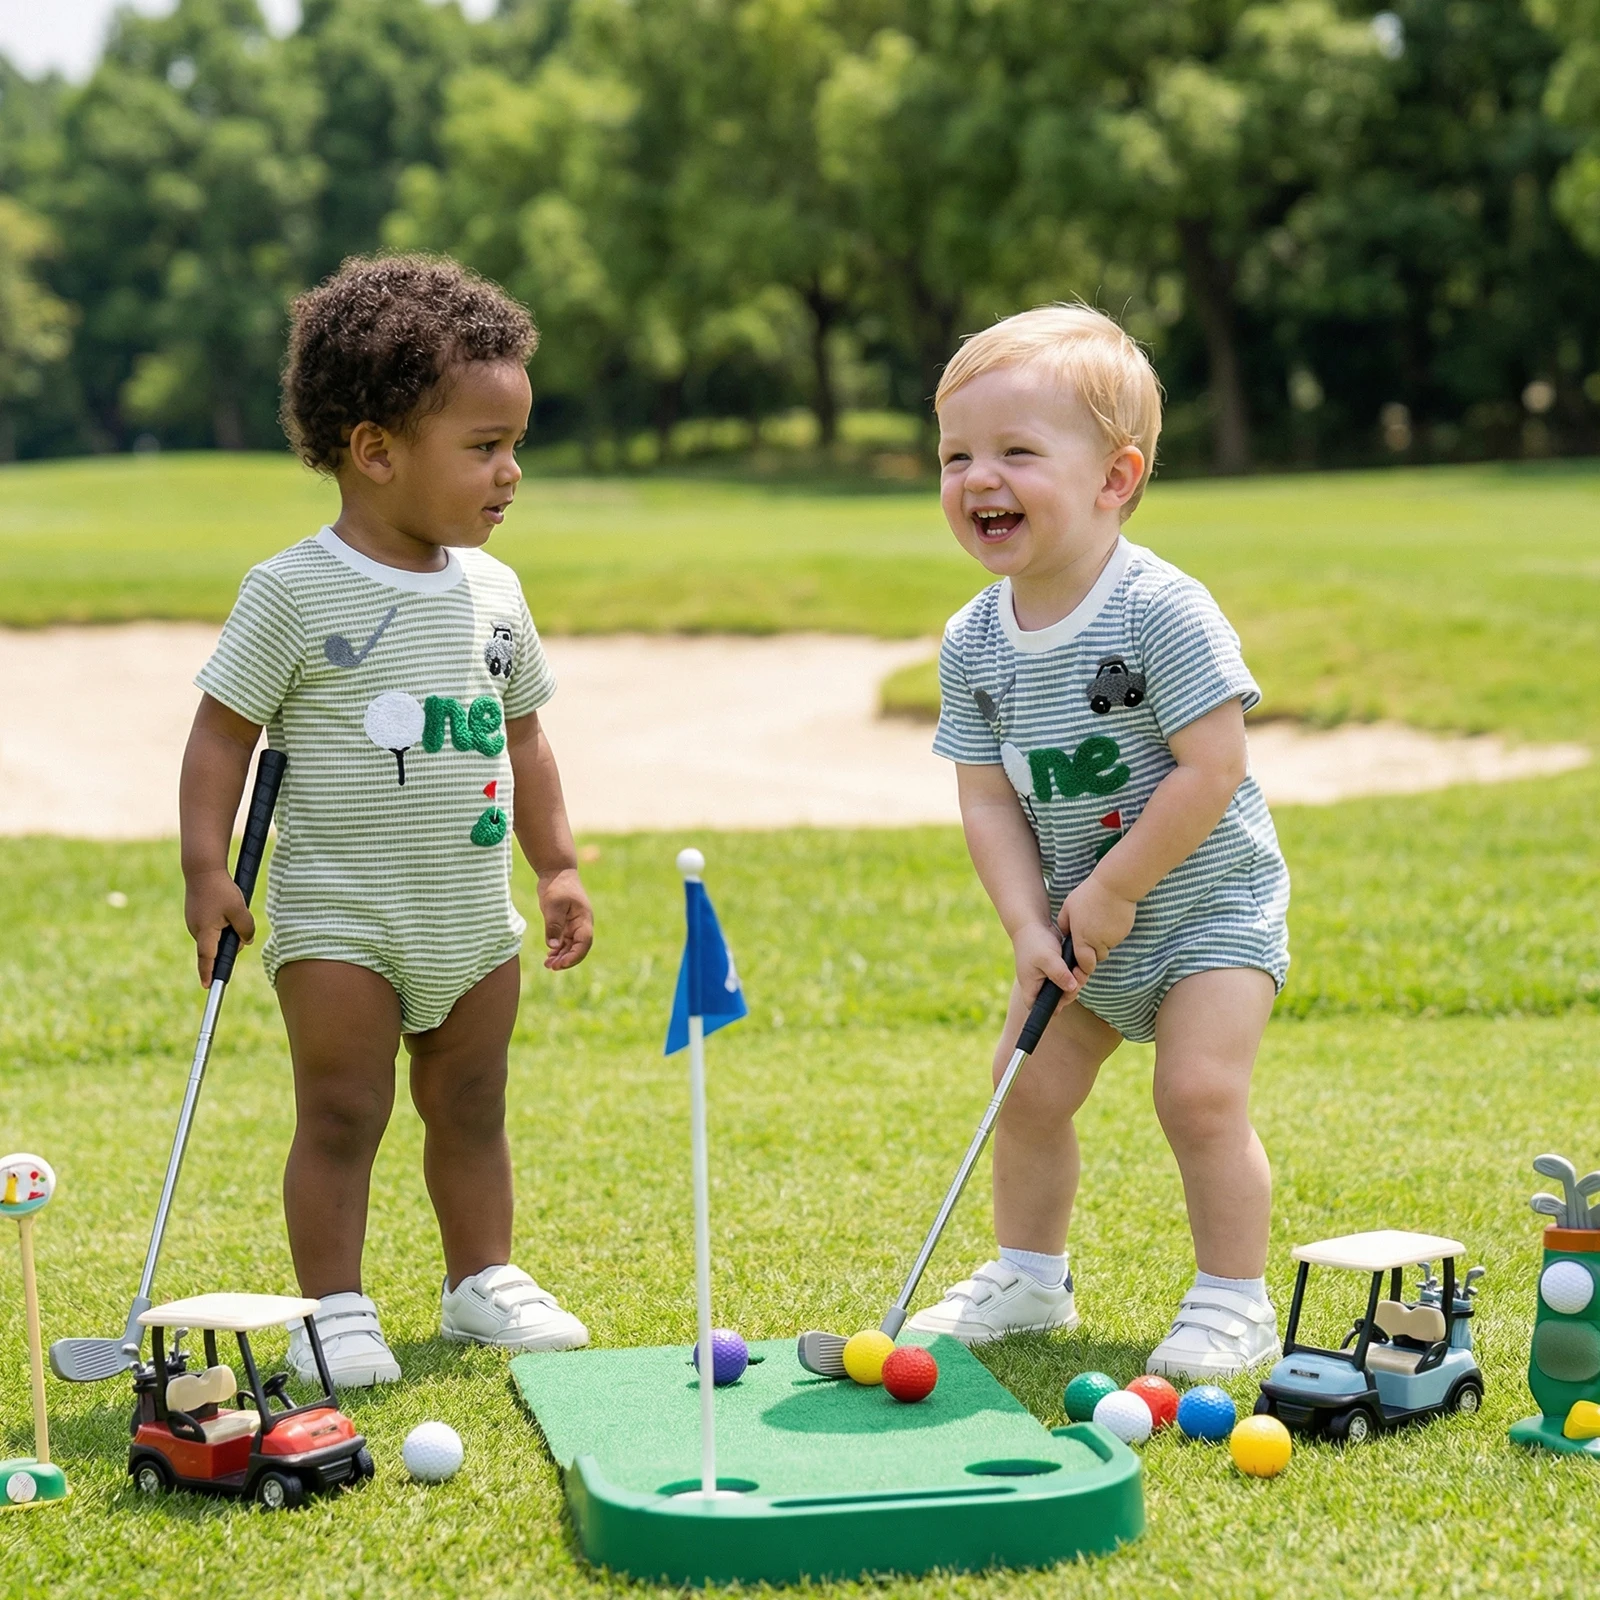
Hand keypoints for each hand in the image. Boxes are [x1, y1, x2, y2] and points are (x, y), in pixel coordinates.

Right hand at [184, 868, 254, 986]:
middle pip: (217, 947)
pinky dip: (222, 922)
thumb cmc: (220, 889)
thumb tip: (246, 942)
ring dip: (227, 930)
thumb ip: (245, 928)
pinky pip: (212, 926)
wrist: (202, 869)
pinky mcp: (196, 916)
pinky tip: (225, 907)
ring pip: (216, 936)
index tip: (208, 986)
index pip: (207, 958)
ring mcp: (194, 922)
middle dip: (232, 942)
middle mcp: (196, 930)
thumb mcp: (239, 909)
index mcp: (205, 931)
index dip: (208, 973)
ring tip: (231, 909)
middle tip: (240, 922)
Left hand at [537, 867, 593, 970]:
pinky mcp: (566, 923)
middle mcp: (581, 924)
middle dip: (567, 960)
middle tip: (551, 967)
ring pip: (571, 946)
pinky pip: (565, 941)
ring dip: (561, 957)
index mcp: (584, 919)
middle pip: (579, 948)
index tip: (561, 964)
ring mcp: (574, 924)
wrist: (556, 872)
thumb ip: (553, 926)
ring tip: (548, 965)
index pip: (584, 942)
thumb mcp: (553, 905)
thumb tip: (552, 946)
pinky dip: (558, 949)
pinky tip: (549, 955)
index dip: (575, 956)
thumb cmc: (557, 886)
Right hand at [1013, 920, 1078, 1005]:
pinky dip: (1077, 974)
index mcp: (1031, 988)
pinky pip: (1071, 979)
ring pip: (1068, 989)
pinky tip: (1079, 965)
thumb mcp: (1046, 958)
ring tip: (1079, 968)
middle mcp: (1040, 987)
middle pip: (1059, 1001)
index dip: (1055, 1006)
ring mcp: (1050, 979)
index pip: (1041, 1009)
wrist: (1033, 924)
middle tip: (1077, 975)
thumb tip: (1072, 987)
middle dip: (1072, 991)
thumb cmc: (1035, 941)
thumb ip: (1059, 974)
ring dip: (1077, 981)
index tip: (1065, 992)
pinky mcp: (1059, 971)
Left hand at [1057, 875, 1136, 978]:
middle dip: (1094, 952)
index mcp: (1082, 939)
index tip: (1081, 962)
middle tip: (1090, 934)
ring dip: (1103, 941)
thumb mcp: (1068, 907)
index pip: (1085, 964)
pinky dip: (1112, 932)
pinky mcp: (1124, 932)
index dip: (1083, 966)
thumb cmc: (1089, 894)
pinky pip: (1116, 937)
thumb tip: (1065, 934)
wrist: (1115, 886)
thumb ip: (1064, 924)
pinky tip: (1108, 917)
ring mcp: (1113, 938)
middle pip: (1098, 957)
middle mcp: (1099, 942)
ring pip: (1107, 947)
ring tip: (1099, 921)